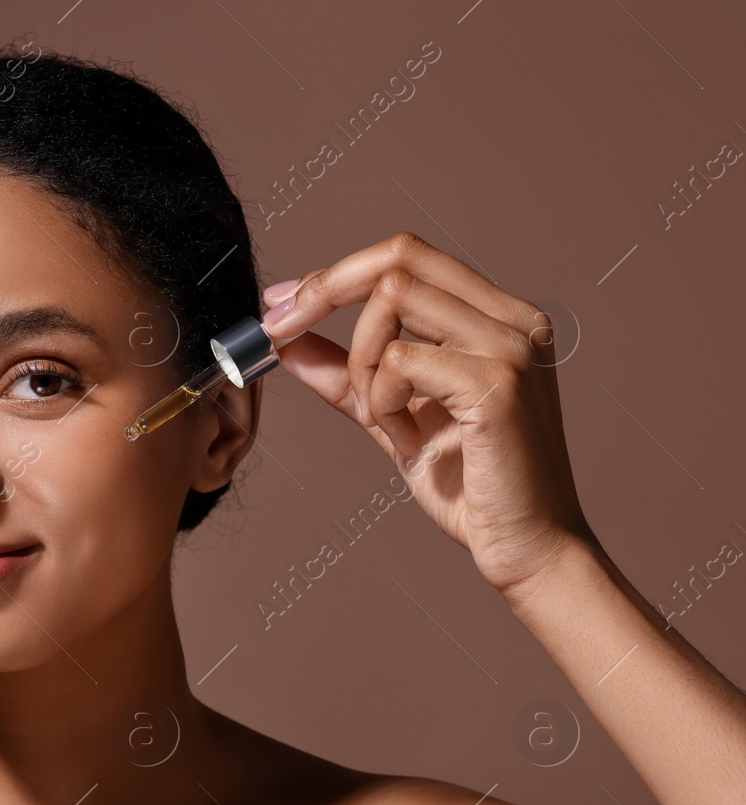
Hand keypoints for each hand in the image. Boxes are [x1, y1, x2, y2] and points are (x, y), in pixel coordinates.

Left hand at [258, 230, 599, 600]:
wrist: (525, 547)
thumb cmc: (470, 487)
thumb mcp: (390, 416)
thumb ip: (344, 375)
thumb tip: (284, 338)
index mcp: (496, 316)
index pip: (407, 255)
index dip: (334, 274)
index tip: (280, 305)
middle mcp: (512, 318)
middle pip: (398, 257)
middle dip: (323, 290)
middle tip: (280, 332)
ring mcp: (510, 346)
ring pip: (392, 300)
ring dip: (360, 364)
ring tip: (380, 420)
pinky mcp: (498, 383)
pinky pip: (399, 362)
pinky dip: (382, 403)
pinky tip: (407, 442)